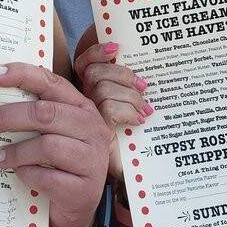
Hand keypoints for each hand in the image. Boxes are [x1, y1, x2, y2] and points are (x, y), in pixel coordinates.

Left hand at [0, 64, 110, 226]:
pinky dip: (28, 175)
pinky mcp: (84, 189)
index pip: (51, 82)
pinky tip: (19, 175)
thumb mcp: (53, 133)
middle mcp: (91, 129)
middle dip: (7, 117)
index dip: (21, 75)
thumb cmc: (59, 163)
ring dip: (15, 152)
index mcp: (81, 108)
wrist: (77, 208)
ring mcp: (92, 159)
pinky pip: (48, 177)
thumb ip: (34, 114)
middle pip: (45, 113)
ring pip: (47, 146)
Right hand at [74, 41, 152, 179]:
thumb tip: (140, 73)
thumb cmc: (123, 141)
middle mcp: (83, 103)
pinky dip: (128, 111)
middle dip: (123, 74)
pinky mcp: (95, 132)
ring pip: (104, 89)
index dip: (97, 52)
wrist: (117, 178)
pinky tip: (138, 120)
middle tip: (143, 86)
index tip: (115, 47)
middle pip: (96, 72)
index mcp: (88, 93)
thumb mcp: (127, 111)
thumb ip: (125, 91)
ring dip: (130, 96)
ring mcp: (86, 118)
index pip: (85, 63)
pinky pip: (110, 109)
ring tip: (144, 110)